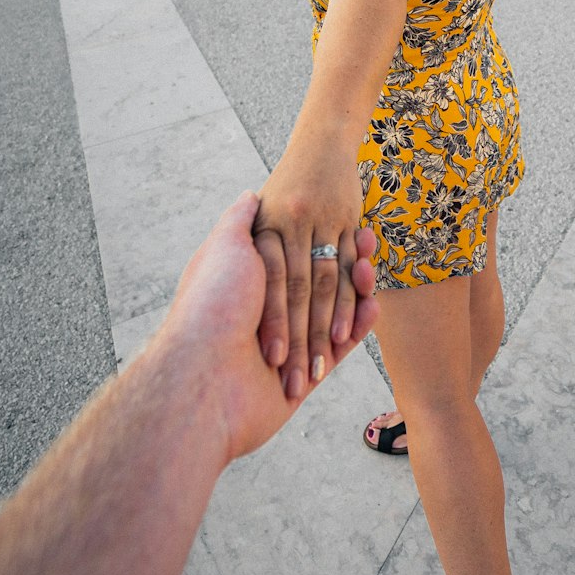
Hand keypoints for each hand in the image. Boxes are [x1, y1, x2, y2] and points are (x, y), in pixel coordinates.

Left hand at [159, 191, 376, 459]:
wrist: (201, 378)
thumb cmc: (209, 306)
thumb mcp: (222, 250)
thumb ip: (239, 222)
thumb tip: (251, 195)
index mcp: (252, 281)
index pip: (293, 255)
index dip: (318, 236)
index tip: (340, 217)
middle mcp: (270, 311)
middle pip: (318, 281)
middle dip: (344, 262)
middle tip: (367, 239)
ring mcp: (292, 342)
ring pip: (334, 310)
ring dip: (357, 288)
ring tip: (371, 266)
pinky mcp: (309, 372)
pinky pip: (342, 345)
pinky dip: (359, 324)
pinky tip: (373, 303)